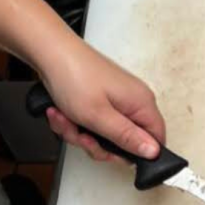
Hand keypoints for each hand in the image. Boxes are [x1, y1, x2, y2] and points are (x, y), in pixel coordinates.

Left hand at [42, 44, 165, 161]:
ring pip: (106, 134)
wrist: (48, 51)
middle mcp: (134, 100)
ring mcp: (118, 99)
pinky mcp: (103, 97)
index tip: (113, 153)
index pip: (156, 140)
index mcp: (142, 103)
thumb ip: (128, 138)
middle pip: (127, 141)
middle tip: (82, 136)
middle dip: (99, 145)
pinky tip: (62, 113)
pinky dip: (77, 123)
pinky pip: (95, 122)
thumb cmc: (73, 77)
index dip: (137, 153)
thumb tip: (154, 152)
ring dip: (82, 134)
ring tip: (66, 120)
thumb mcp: (99, 117)